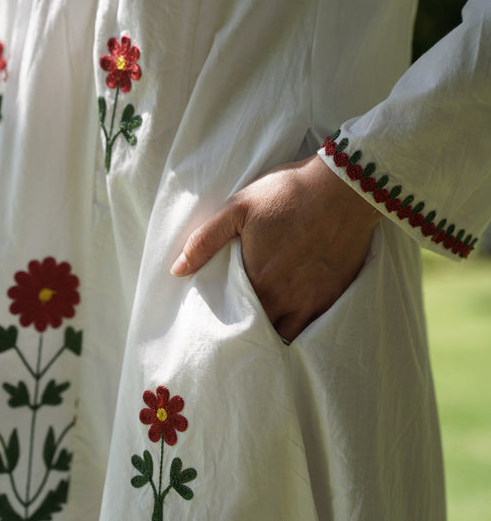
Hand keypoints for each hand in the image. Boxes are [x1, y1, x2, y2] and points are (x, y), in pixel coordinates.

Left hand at [170, 155, 382, 341]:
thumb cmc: (289, 193)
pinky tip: (291, 317)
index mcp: (258, 280)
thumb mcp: (239, 207)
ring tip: (262, 326)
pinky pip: (312, 327)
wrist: (344, 187)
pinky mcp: (334, 295)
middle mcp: (285, 298)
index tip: (216, 318)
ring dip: (272, 332)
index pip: (232, 317)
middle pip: (259, 330)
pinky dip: (299, 327)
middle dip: (246, 331)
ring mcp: (312, 300)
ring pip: (286, 334)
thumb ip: (205, 241)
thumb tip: (176, 271)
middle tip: (236, 326)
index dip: (223, 319)